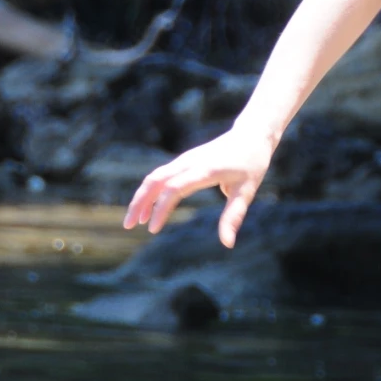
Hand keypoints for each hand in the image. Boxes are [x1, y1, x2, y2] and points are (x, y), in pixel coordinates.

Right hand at [124, 122, 275, 246]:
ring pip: (154, 177)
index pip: (174, 188)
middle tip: (129, 226)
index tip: (153, 229)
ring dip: (141, 197)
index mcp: (205, 170)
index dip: (160, 208)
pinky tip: (148, 208)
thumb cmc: (252, 164)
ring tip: (135, 221)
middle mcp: (189, 162)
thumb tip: (228, 244)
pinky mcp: (183, 160)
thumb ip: (234, 216)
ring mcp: (184, 159)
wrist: (251, 135)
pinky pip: (161, 175)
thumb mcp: (247, 191)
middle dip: (139, 203)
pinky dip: (150, 191)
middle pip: (155, 180)